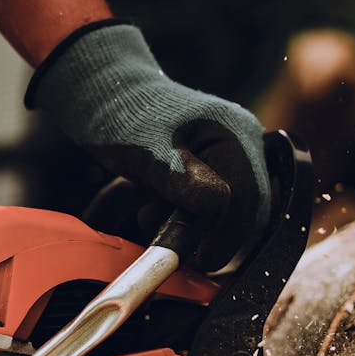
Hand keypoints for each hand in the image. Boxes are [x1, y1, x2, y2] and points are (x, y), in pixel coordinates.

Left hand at [26, 21, 270, 270]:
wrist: (105, 93)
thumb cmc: (124, 114)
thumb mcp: (147, 149)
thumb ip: (182, 177)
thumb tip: (220, 206)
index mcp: (234, 134)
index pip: (248, 197)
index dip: (229, 235)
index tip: (204, 262)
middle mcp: (241, 146)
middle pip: (246, 209)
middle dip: (209, 231)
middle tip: (166, 236)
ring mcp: (228, 159)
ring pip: (229, 213)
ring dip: (194, 227)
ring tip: (150, 215)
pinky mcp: (211, 172)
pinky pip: (212, 207)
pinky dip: (186, 219)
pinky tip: (155, 210)